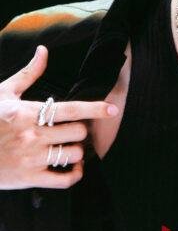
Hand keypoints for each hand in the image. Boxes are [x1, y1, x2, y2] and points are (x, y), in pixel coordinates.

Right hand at [0, 45, 118, 189]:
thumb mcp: (3, 93)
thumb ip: (29, 74)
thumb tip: (43, 50)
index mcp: (29, 113)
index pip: (71, 109)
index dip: (95, 109)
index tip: (113, 109)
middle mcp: (33, 135)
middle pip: (78, 132)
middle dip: (81, 130)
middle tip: (75, 130)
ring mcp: (31, 158)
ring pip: (74, 155)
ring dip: (77, 151)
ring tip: (70, 147)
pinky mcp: (29, 178)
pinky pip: (63, 180)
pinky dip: (74, 175)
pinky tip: (73, 168)